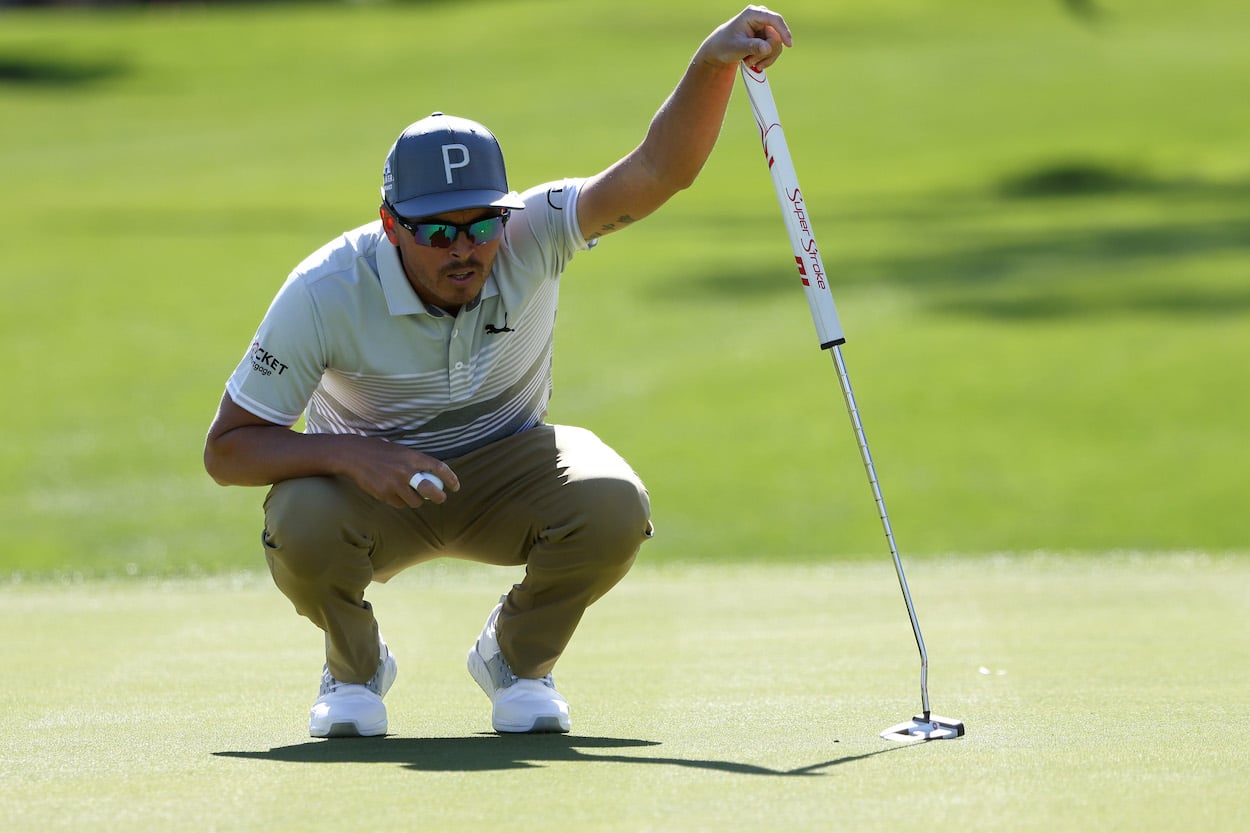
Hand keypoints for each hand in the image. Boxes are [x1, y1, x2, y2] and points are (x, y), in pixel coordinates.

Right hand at [337, 436, 459, 508]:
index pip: (439, 468)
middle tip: (441, 498)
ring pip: (415, 501)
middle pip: (431, 490)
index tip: (456, 486)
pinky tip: (393, 493)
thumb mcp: (401, 451)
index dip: (451, 478)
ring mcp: (394, 484)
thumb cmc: (380, 451)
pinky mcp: (384, 494)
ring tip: (411, 494)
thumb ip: (416, 463)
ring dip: (416, 500)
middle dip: (439, 497)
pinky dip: (400, 501)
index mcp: (412, 457)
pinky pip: (399, 504)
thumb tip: (432, 476)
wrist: (354, 455)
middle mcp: (405, 471)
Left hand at [698, 5, 792, 70]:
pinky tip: (755, 62)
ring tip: (749, 61)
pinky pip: (774, 50)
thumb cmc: (725, 45)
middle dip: (765, 52)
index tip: (788, 44)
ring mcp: (765, 27)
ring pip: (776, 45)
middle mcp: (761, 18)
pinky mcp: (767, 37)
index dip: (784, 31)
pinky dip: (766, 59)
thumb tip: (767, 48)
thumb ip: (752, 47)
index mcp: (752, 14)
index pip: (774, 19)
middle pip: (776, 36)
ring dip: (764, 58)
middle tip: (750, 61)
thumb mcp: (737, 47)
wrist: (720, 50)